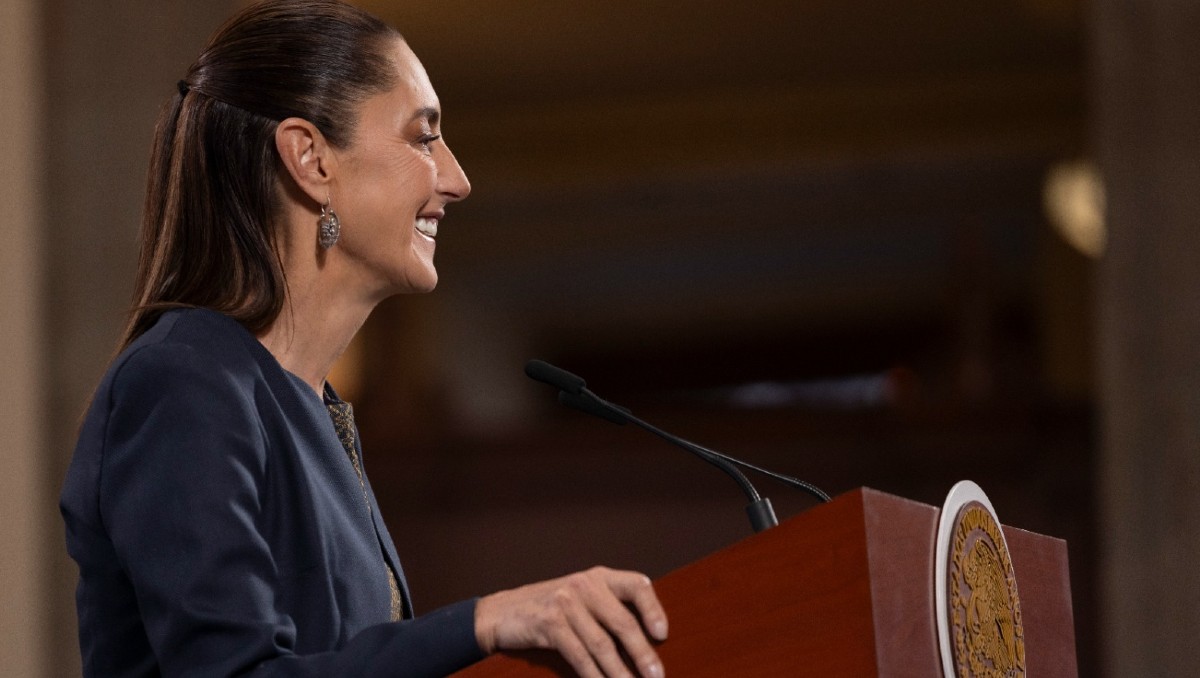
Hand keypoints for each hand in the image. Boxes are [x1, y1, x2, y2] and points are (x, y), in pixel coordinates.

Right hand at [474, 566, 668, 677]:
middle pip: (622, 621)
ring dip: (620, 672)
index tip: (663, 634)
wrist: (502, 612)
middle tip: (657, 676)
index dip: (653, 609)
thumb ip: (608, 609)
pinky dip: (594, 676)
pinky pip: (579, 655)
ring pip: (602, 644)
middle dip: (642, 653)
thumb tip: (646, 642)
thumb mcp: (581, 598)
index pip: (636, 584)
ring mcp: (566, 603)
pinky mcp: (550, 623)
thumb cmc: (550, 609)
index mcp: (599, 577)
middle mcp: (584, 585)